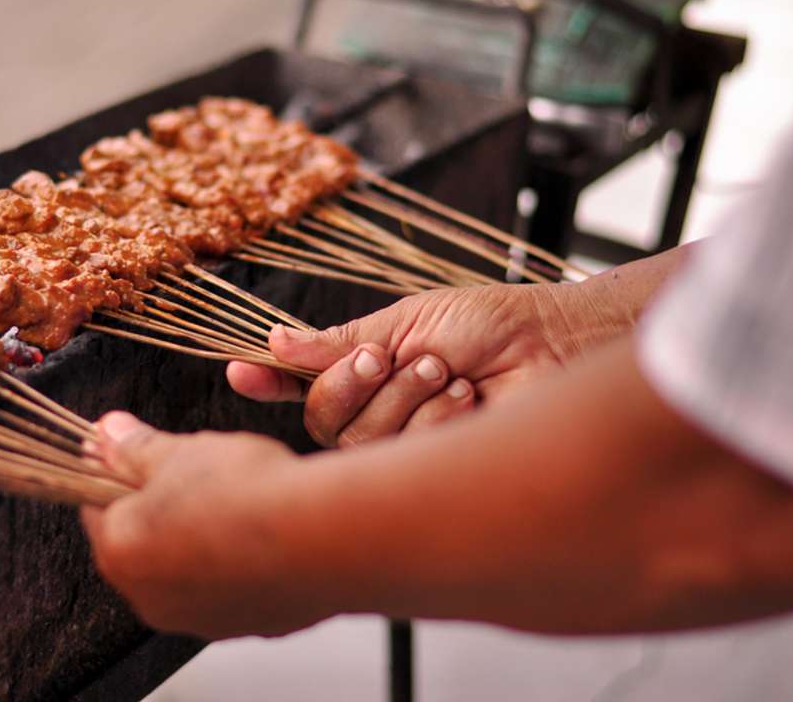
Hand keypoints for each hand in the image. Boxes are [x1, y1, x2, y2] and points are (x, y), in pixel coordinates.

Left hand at [81, 412, 324, 638]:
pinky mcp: (245, 625)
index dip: (115, 474)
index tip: (135, 455)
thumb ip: (136, 447)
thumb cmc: (246, 493)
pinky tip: (260, 531)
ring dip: (198, 537)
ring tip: (235, 498)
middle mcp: (150, 597)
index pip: (95, 507)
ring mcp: (199, 617)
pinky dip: (235, 562)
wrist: (324, 537)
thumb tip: (107, 433)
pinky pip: (227, 587)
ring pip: (184, 568)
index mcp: (120, 550)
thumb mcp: (181, 452)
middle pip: (140, 542)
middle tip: (193, 472)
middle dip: (159, 508)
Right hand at [229, 282, 624, 446]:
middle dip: (352, 381)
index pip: (301, 384)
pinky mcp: (433, 472)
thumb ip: (339, 341)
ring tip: (448, 374)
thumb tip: (276, 340)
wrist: (552, 346)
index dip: (268, 381)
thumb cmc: (489, 326)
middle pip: (323, 418)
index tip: (240, 370)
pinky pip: (401, 455)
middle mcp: (376, 413)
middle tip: (391, 358)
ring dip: (404, 396)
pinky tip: (467, 400)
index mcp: (364, 372)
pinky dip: (434, 418)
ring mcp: (404, 447)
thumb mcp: (405, 321)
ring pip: (360, 439)